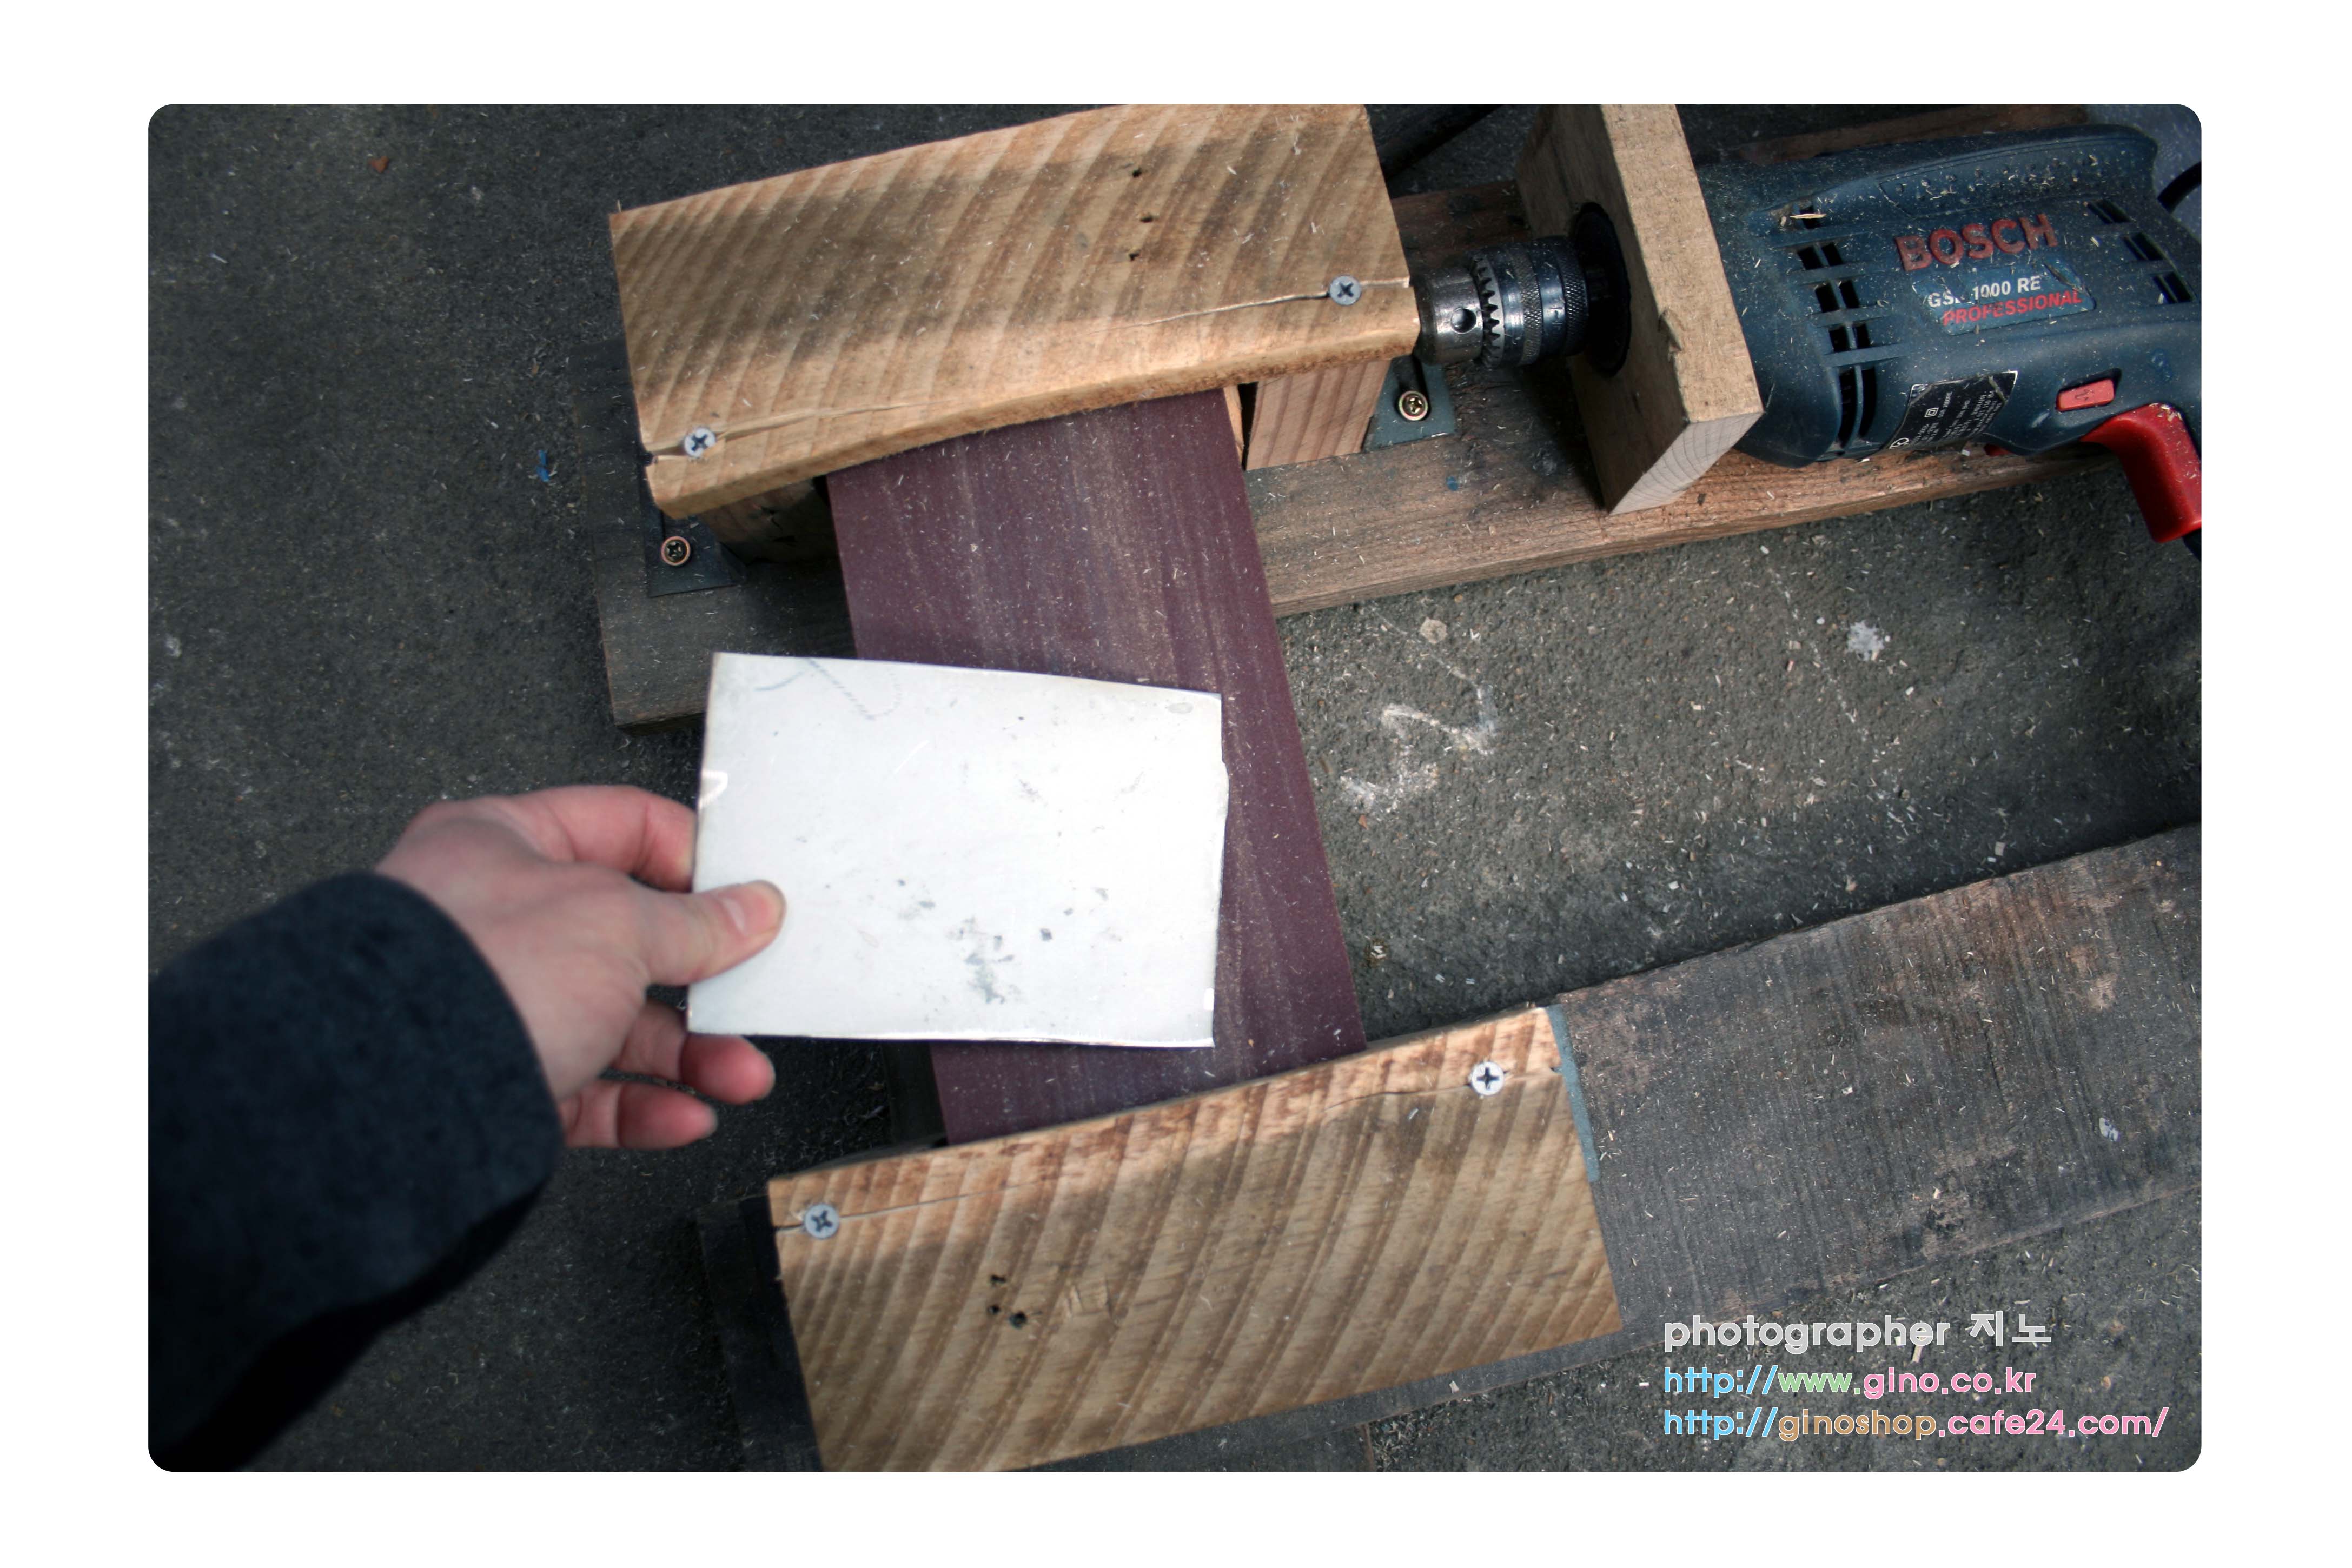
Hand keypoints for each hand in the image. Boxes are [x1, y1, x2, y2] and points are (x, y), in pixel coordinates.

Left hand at [376, 786, 784, 1149]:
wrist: (392, 1093)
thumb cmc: (469, 975)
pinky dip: (642, 1105)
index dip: (691, 858)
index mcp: (500, 844)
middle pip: (624, 939)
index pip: (619, 827)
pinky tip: (684, 1113)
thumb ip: (694, 920)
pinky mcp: (495, 1084)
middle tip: (746, 987)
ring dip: (688, 1054)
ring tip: (738, 1074)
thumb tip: (747, 911)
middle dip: (701, 977)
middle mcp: (489, 921)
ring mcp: (490, 1005)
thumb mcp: (617, 920)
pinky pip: (586, 1092)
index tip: (742, 893)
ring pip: (612, 1026)